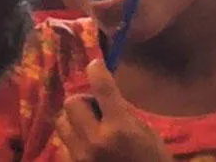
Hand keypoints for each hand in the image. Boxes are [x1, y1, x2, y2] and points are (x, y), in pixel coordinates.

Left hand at [56, 60, 171, 161]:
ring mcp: (81, 155)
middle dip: (83, 101)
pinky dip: (74, 138)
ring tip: (90, 126)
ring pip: (62, 122)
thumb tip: (105, 96)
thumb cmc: (154, 161)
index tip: (95, 64)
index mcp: (120, 129)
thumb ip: (123, 114)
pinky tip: (89, 144)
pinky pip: (65, 143)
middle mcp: (95, 140)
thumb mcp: (146, 134)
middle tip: (97, 107)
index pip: (102, 89)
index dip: (97, 71)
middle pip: (72, 103)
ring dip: (74, 118)